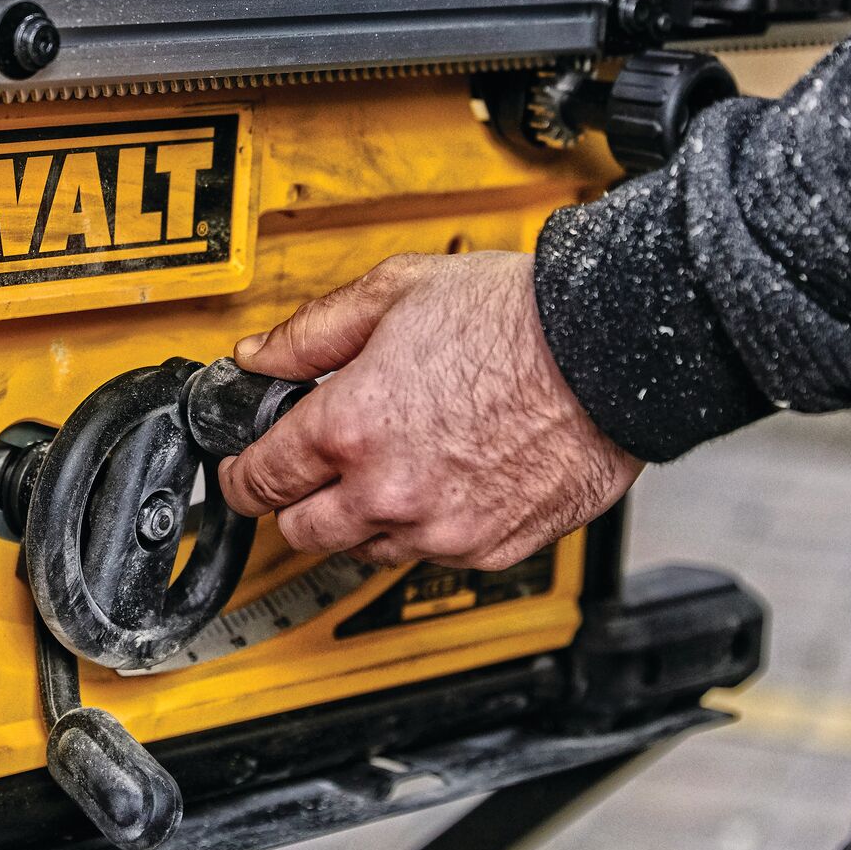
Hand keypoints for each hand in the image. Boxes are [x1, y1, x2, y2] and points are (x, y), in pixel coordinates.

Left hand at [218, 253, 641, 571]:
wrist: (610, 349)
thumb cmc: (515, 316)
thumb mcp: (391, 293)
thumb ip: (309, 334)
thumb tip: (259, 356)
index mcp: (349, 429)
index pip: (258, 480)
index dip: (240, 472)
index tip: (243, 467)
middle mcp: (388, 491)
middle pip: (300, 531)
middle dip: (294, 500)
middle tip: (307, 468)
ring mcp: (442, 528)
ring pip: (363, 551)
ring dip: (357, 519)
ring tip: (382, 468)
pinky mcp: (491, 547)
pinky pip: (430, 556)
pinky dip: (421, 529)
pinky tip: (436, 482)